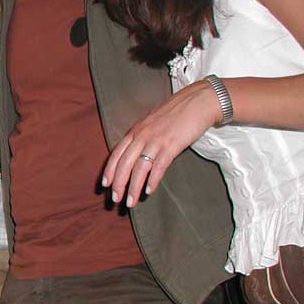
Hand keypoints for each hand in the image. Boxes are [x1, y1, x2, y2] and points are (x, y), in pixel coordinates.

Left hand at [102, 80, 220, 207]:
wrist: (199, 101)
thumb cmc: (177, 113)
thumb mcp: (153, 123)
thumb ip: (143, 137)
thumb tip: (137, 152)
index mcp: (136, 130)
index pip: (117, 153)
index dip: (110, 170)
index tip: (105, 185)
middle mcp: (142, 135)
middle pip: (124, 164)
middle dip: (118, 184)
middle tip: (116, 200)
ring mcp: (156, 140)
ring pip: (139, 168)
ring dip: (133, 187)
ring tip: (131, 202)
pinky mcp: (171, 145)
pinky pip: (158, 166)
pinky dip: (152, 180)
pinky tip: (149, 191)